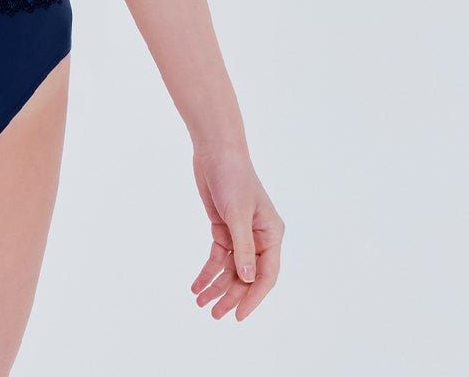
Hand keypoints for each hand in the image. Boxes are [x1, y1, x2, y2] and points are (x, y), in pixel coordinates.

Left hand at [189, 146, 283, 320]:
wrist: (216, 152)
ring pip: (231, 269)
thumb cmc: (234, 178)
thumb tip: (247, 279)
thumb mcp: (238, 215)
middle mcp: (259, 238)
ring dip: (216, 286)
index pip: (266, 275)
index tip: (238, 315)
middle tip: (214, 314)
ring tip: (201, 303)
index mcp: (272, 235)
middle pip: (246, 276)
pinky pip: (218, 257)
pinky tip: (196, 285)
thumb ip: (243, 248)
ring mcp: (241, 234)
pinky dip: (207, 271)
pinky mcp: (224, 229)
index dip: (253, 297)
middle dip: (231, 295)